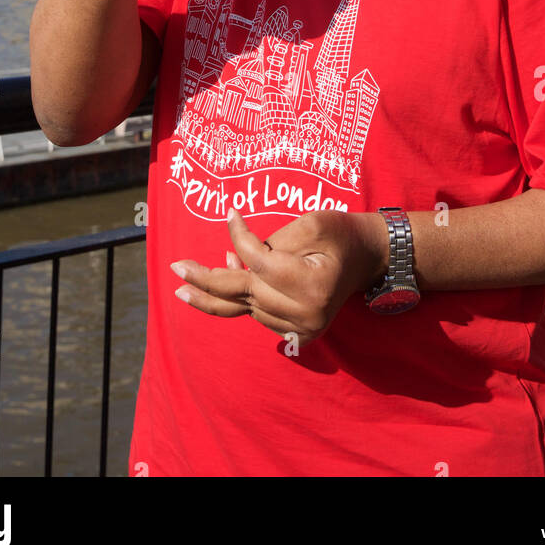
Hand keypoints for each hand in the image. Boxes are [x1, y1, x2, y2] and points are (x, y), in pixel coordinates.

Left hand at [170, 209, 386, 345]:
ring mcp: (302, 329)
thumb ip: (271, 241)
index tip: (230, 211)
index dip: (239, 236)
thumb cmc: (341, 233)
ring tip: (195, 269)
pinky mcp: (299, 333)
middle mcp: (306, 315)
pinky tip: (232, 273)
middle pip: (243, 294)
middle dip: (205, 280)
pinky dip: (241, 297)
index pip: (259, 262)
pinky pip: (258, 314)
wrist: (369, 258)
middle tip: (175, 270)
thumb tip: (235, 258)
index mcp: (312, 286)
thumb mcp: (310, 223)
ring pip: (246, 307)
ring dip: (223, 286)